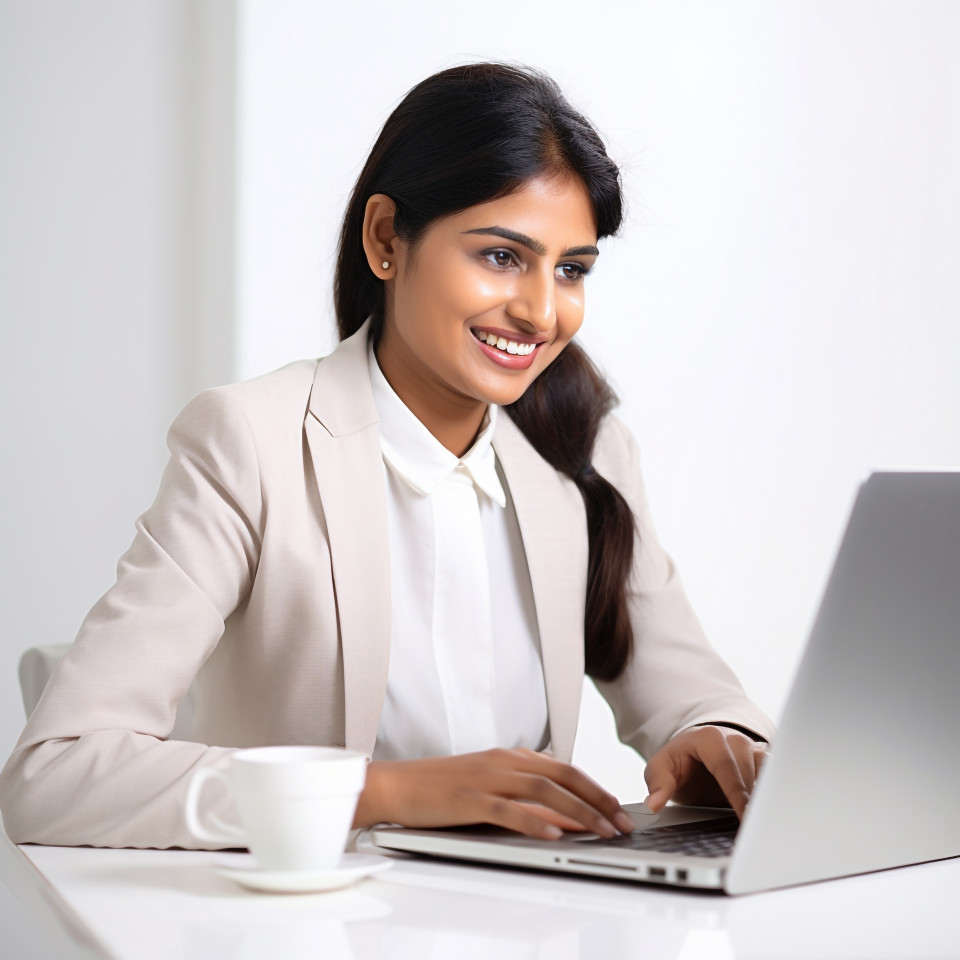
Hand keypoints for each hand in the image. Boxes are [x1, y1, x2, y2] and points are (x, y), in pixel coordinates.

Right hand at [353, 748, 635, 839]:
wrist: (397, 784)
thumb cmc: (441, 787)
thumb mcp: (487, 783)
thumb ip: (521, 792)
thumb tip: (559, 812)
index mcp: (510, 756)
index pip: (564, 768)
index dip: (595, 788)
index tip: (618, 808)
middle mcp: (504, 761)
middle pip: (563, 776)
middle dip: (598, 800)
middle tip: (622, 823)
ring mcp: (488, 778)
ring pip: (544, 791)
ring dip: (578, 812)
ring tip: (601, 831)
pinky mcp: (470, 798)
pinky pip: (510, 810)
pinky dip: (536, 821)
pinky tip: (554, 834)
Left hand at [643, 726, 766, 818]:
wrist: (694, 754)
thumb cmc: (679, 761)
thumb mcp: (660, 768)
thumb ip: (658, 784)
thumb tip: (654, 805)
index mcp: (709, 738)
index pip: (725, 765)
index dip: (736, 793)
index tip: (743, 817)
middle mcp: (734, 739)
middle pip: (750, 770)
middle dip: (754, 800)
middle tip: (756, 830)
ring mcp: (752, 748)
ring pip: (767, 773)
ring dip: (767, 798)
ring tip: (767, 826)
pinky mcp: (763, 761)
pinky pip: (775, 777)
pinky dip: (774, 796)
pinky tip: (773, 818)